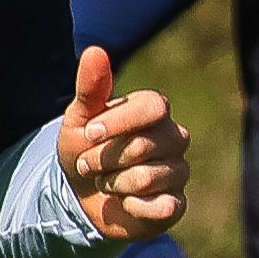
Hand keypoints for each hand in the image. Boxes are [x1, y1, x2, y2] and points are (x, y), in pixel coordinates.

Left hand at [55, 45, 186, 246]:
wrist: (82, 195)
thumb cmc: (85, 149)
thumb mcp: (80, 119)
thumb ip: (90, 88)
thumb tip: (95, 50)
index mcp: (154, 111)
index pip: (153, 107)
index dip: (118, 122)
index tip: (89, 134)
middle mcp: (173, 137)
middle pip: (144, 145)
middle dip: (104, 159)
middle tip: (88, 164)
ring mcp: (178, 171)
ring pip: (148, 177)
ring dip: (113, 184)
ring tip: (105, 182)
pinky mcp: (175, 204)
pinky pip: (161, 207)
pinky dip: (133, 206)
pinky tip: (124, 202)